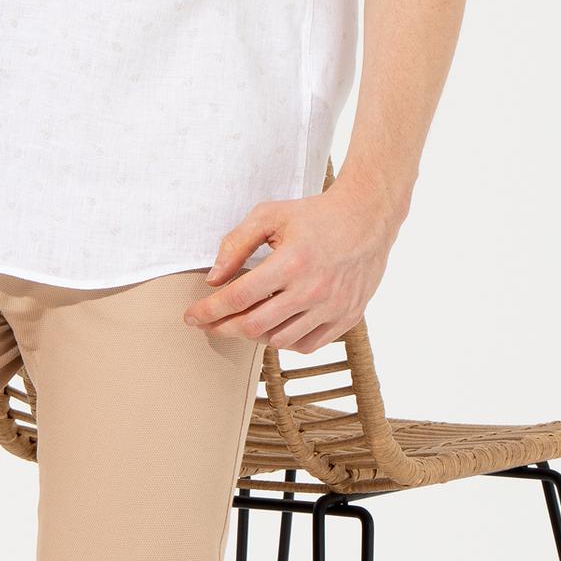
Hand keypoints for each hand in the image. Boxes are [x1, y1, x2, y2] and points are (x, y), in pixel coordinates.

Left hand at [182, 178, 400, 351]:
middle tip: (209, 324)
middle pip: (254, 326)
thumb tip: (213, 279)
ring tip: (244, 321)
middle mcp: (313, 290)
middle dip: (223, 328)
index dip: (209, 310)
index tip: (191, 316)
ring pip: (280, 341)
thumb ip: (236, 244)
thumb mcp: (269, 216)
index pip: (238, 297)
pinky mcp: (348, 317)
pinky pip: (308, 345)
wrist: (368, 217)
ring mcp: (332, 307)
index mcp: (291, 262)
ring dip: (254, 335)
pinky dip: (286, 341)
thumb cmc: (315, 214)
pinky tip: (276, 326)